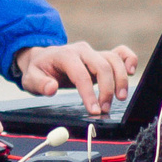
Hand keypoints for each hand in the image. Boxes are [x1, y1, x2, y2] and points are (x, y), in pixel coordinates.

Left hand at [13, 42, 138, 114]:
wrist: (42, 59)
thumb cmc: (38, 70)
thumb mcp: (30, 78)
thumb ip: (40, 84)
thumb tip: (52, 88)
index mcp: (65, 55)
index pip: (81, 74)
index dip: (89, 94)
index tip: (94, 110)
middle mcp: (82, 51)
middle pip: (102, 65)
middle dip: (107, 89)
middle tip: (105, 109)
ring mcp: (93, 52)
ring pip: (114, 60)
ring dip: (120, 79)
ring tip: (120, 98)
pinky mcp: (100, 56)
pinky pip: (120, 53)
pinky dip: (129, 59)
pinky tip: (131, 72)